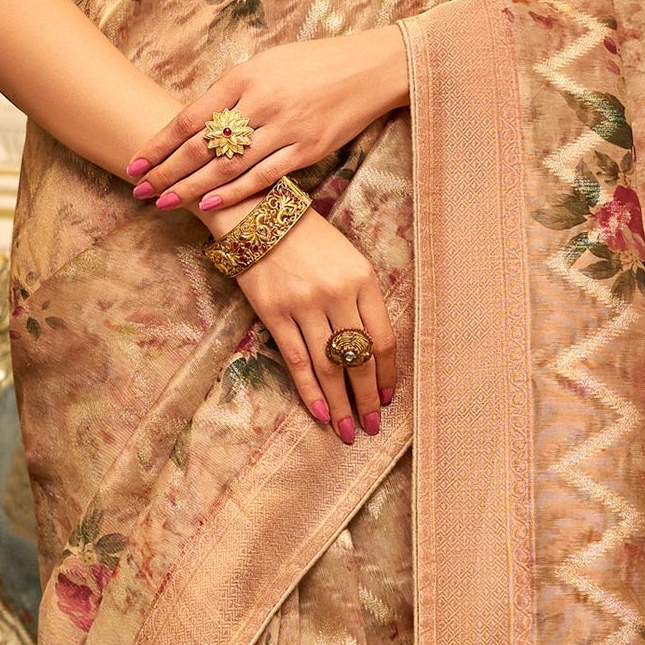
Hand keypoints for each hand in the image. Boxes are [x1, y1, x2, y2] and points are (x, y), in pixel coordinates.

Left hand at [128, 27, 408, 215]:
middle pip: (203, 145)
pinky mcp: (306, 150)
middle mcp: (259, 102)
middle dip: (168, 170)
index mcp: (243, 76)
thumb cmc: (311, 64)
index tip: (136, 161)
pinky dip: (235, 193)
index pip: (191, 116)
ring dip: (193, 188)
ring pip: (228, 166)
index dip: (160, 142)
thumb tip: (202, 122)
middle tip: (141, 189)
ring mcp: (283, 129)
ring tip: (165, 203)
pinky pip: (264, 177)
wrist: (365, 68)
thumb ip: (233, 91)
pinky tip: (210, 205)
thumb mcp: (266, 64)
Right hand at [219, 206, 396, 439]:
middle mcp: (336, 293)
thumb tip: (371, 353)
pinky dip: (311, 392)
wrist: (257, 213)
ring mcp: (304, 304)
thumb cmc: (308, 239)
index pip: (383, 340)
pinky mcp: (274, 313)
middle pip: (359, 359)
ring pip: (329, 367)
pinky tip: (322, 414)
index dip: (386, 375)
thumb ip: (362, 300)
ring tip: (348, 431)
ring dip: (341, 405)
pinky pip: (297, 362)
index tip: (388, 398)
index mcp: (362, 279)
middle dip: (368, 398)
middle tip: (372, 426)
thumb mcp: (347, 259)